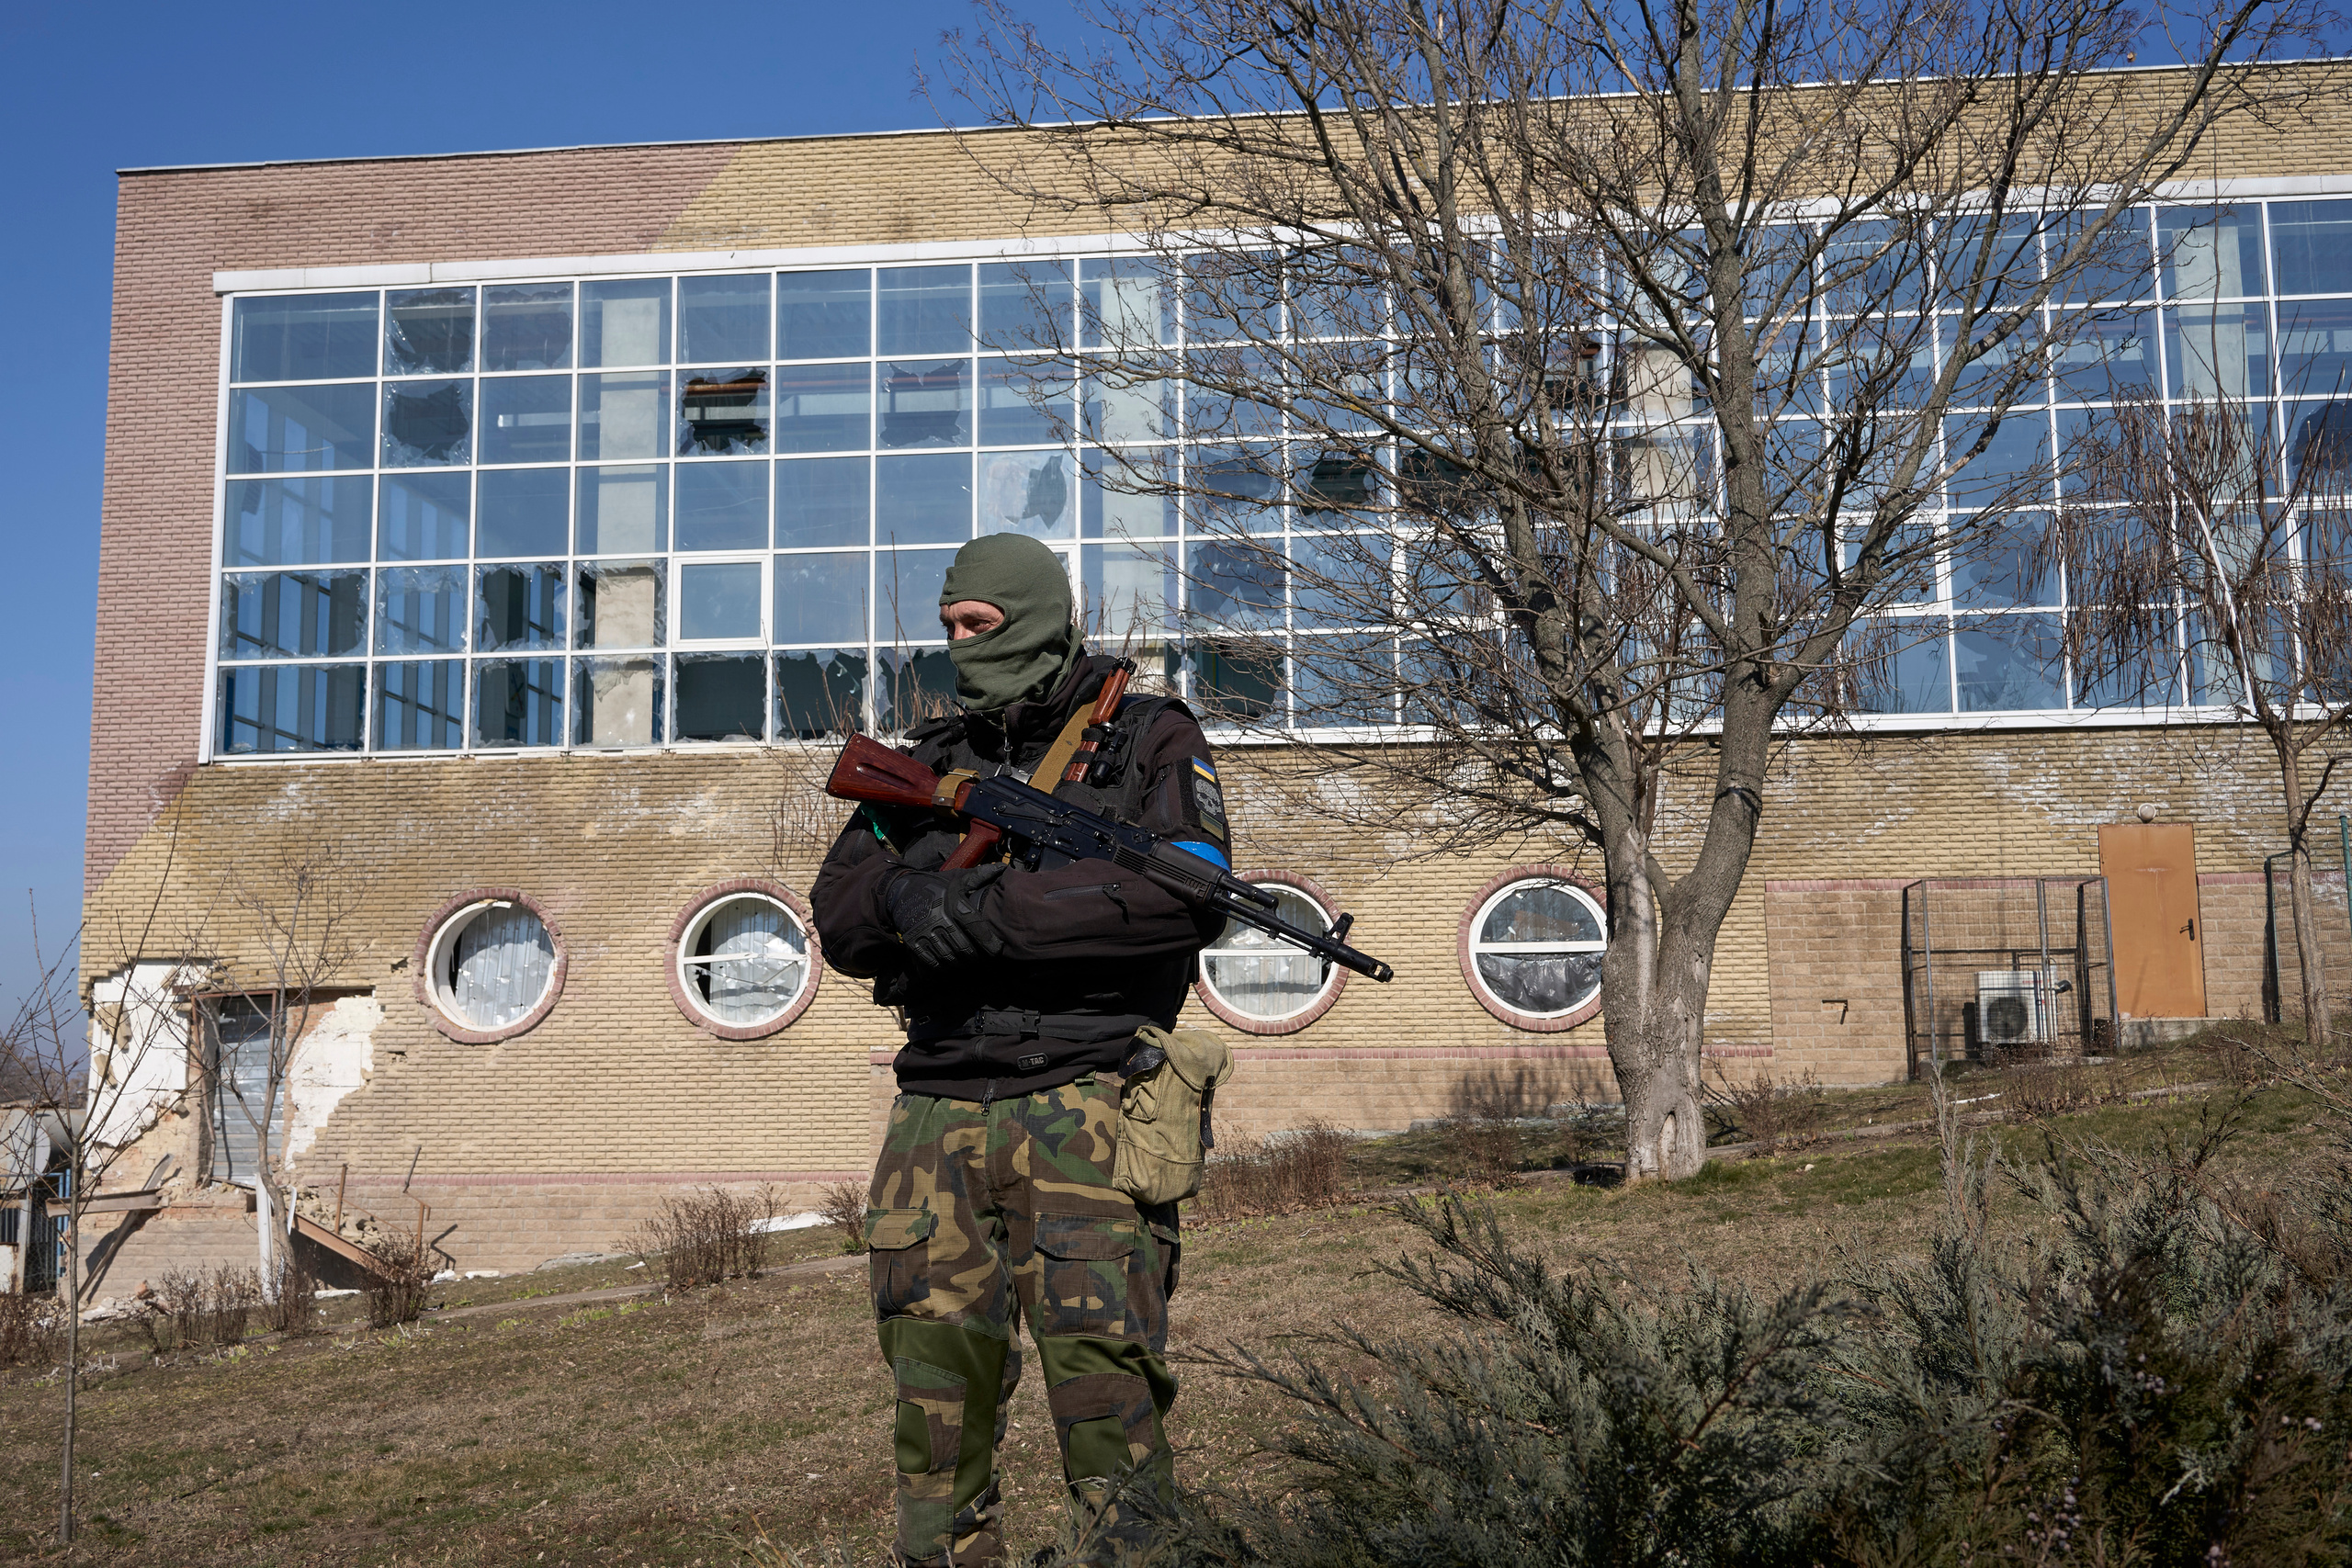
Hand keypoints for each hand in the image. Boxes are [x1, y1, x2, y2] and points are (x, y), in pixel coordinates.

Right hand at [884, 866, 1003, 969]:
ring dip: (960, 963)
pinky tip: (949, 963)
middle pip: (963, 947)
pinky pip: (931, 962)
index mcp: (952, 903)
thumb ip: (979, 876)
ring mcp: (924, 932)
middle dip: (975, 956)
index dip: (989, 941)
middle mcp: (939, 919)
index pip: (975, 926)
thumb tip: (1002, 868)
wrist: (901, 891)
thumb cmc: (936, 886)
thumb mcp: (956, 878)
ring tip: (966, 961)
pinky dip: (943, 966)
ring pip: (948, 957)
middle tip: (981, 958)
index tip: (996, 950)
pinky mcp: (913, 941)